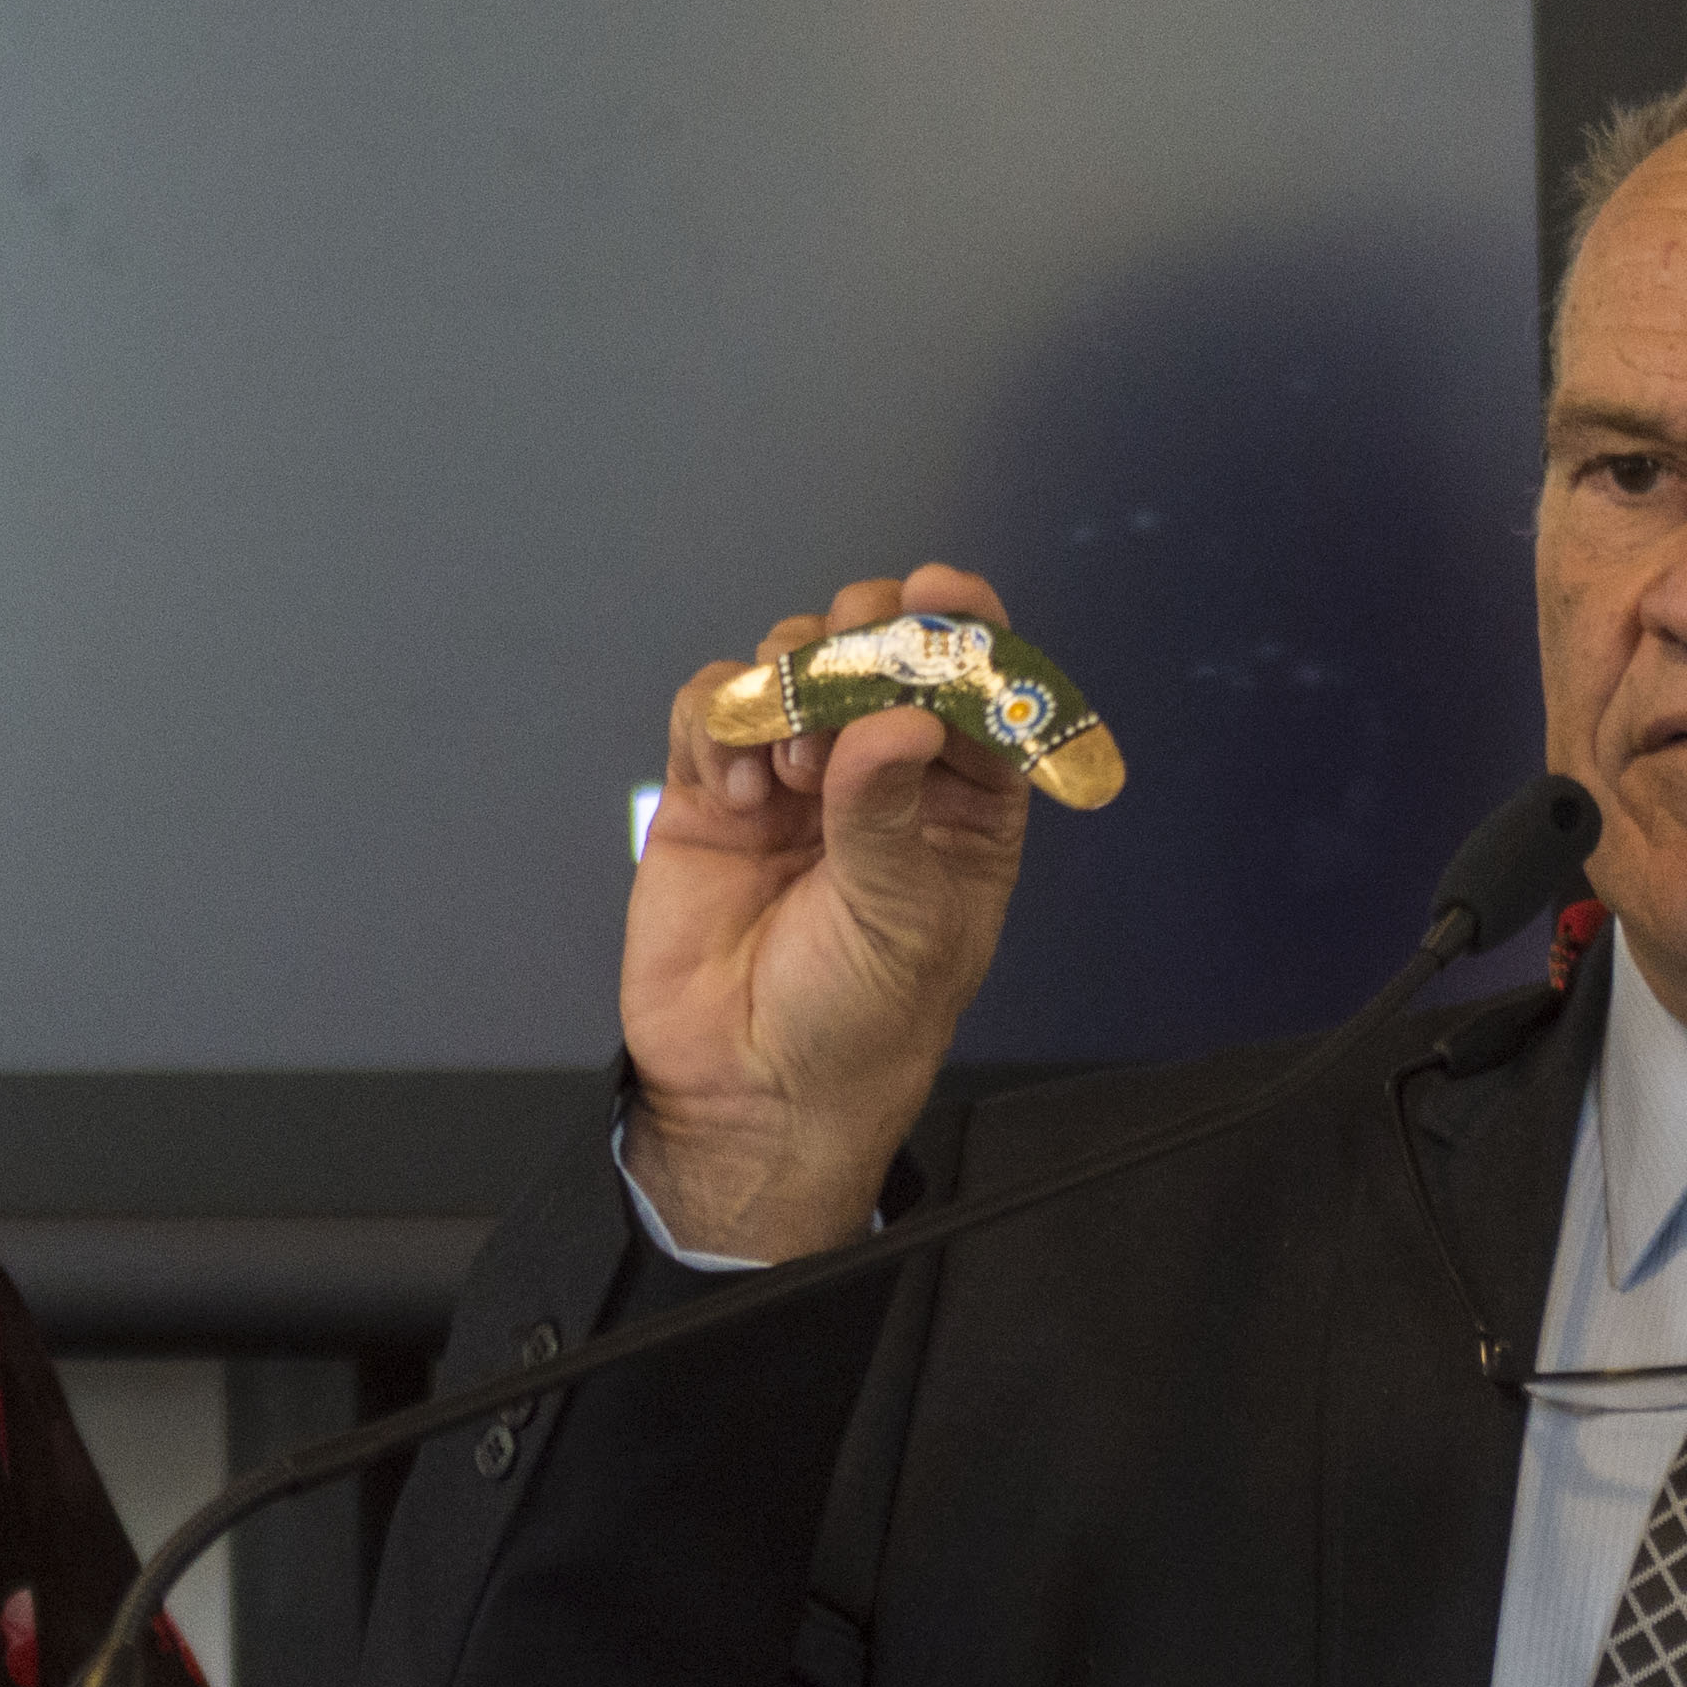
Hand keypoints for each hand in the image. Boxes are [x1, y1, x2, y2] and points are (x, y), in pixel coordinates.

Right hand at [621, 561, 1036, 1259]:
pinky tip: (738, 787)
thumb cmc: (861, 1020)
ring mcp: (793, 776)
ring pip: (792, 662)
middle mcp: (880, 773)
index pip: (974, 685)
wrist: (751, 1092)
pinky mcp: (712, 790)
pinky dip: (720, 721)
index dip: (963, 627)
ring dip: (790, 684)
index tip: (941, 594)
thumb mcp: (902, 920)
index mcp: (962, 801)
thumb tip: (896, 718)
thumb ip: (887, 812)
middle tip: (847, 660)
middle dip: (863, 636)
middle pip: (877, 648)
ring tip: (793, 768)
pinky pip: (713, 708)